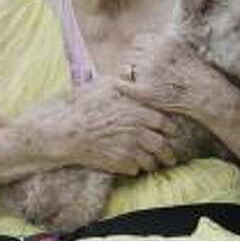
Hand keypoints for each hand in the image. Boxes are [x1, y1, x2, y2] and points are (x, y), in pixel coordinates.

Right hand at [56, 76, 179, 175]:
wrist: (68, 131)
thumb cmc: (85, 104)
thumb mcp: (105, 84)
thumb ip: (123, 80)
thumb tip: (131, 71)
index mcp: (139, 111)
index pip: (165, 123)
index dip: (170, 128)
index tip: (171, 131)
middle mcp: (138, 131)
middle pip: (163, 145)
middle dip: (168, 152)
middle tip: (170, 155)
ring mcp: (130, 149)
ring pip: (151, 161)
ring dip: (153, 162)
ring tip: (154, 163)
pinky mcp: (119, 164)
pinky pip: (135, 170)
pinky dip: (136, 168)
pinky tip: (134, 165)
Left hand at [118, 34, 226, 119]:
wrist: (206, 94)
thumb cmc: (197, 71)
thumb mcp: (185, 46)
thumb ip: (169, 36)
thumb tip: (158, 29)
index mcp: (163, 42)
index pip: (138, 41)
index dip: (139, 50)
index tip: (144, 58)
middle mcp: (155, 55)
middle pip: (131, 54)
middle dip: (134, 61)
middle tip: (139, 71)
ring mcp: (149, 73)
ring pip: (125, 67)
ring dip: (129, 72)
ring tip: (137, 80)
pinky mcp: (145, 91)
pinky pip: (122, 84)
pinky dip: (120, 84)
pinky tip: (120, 86)